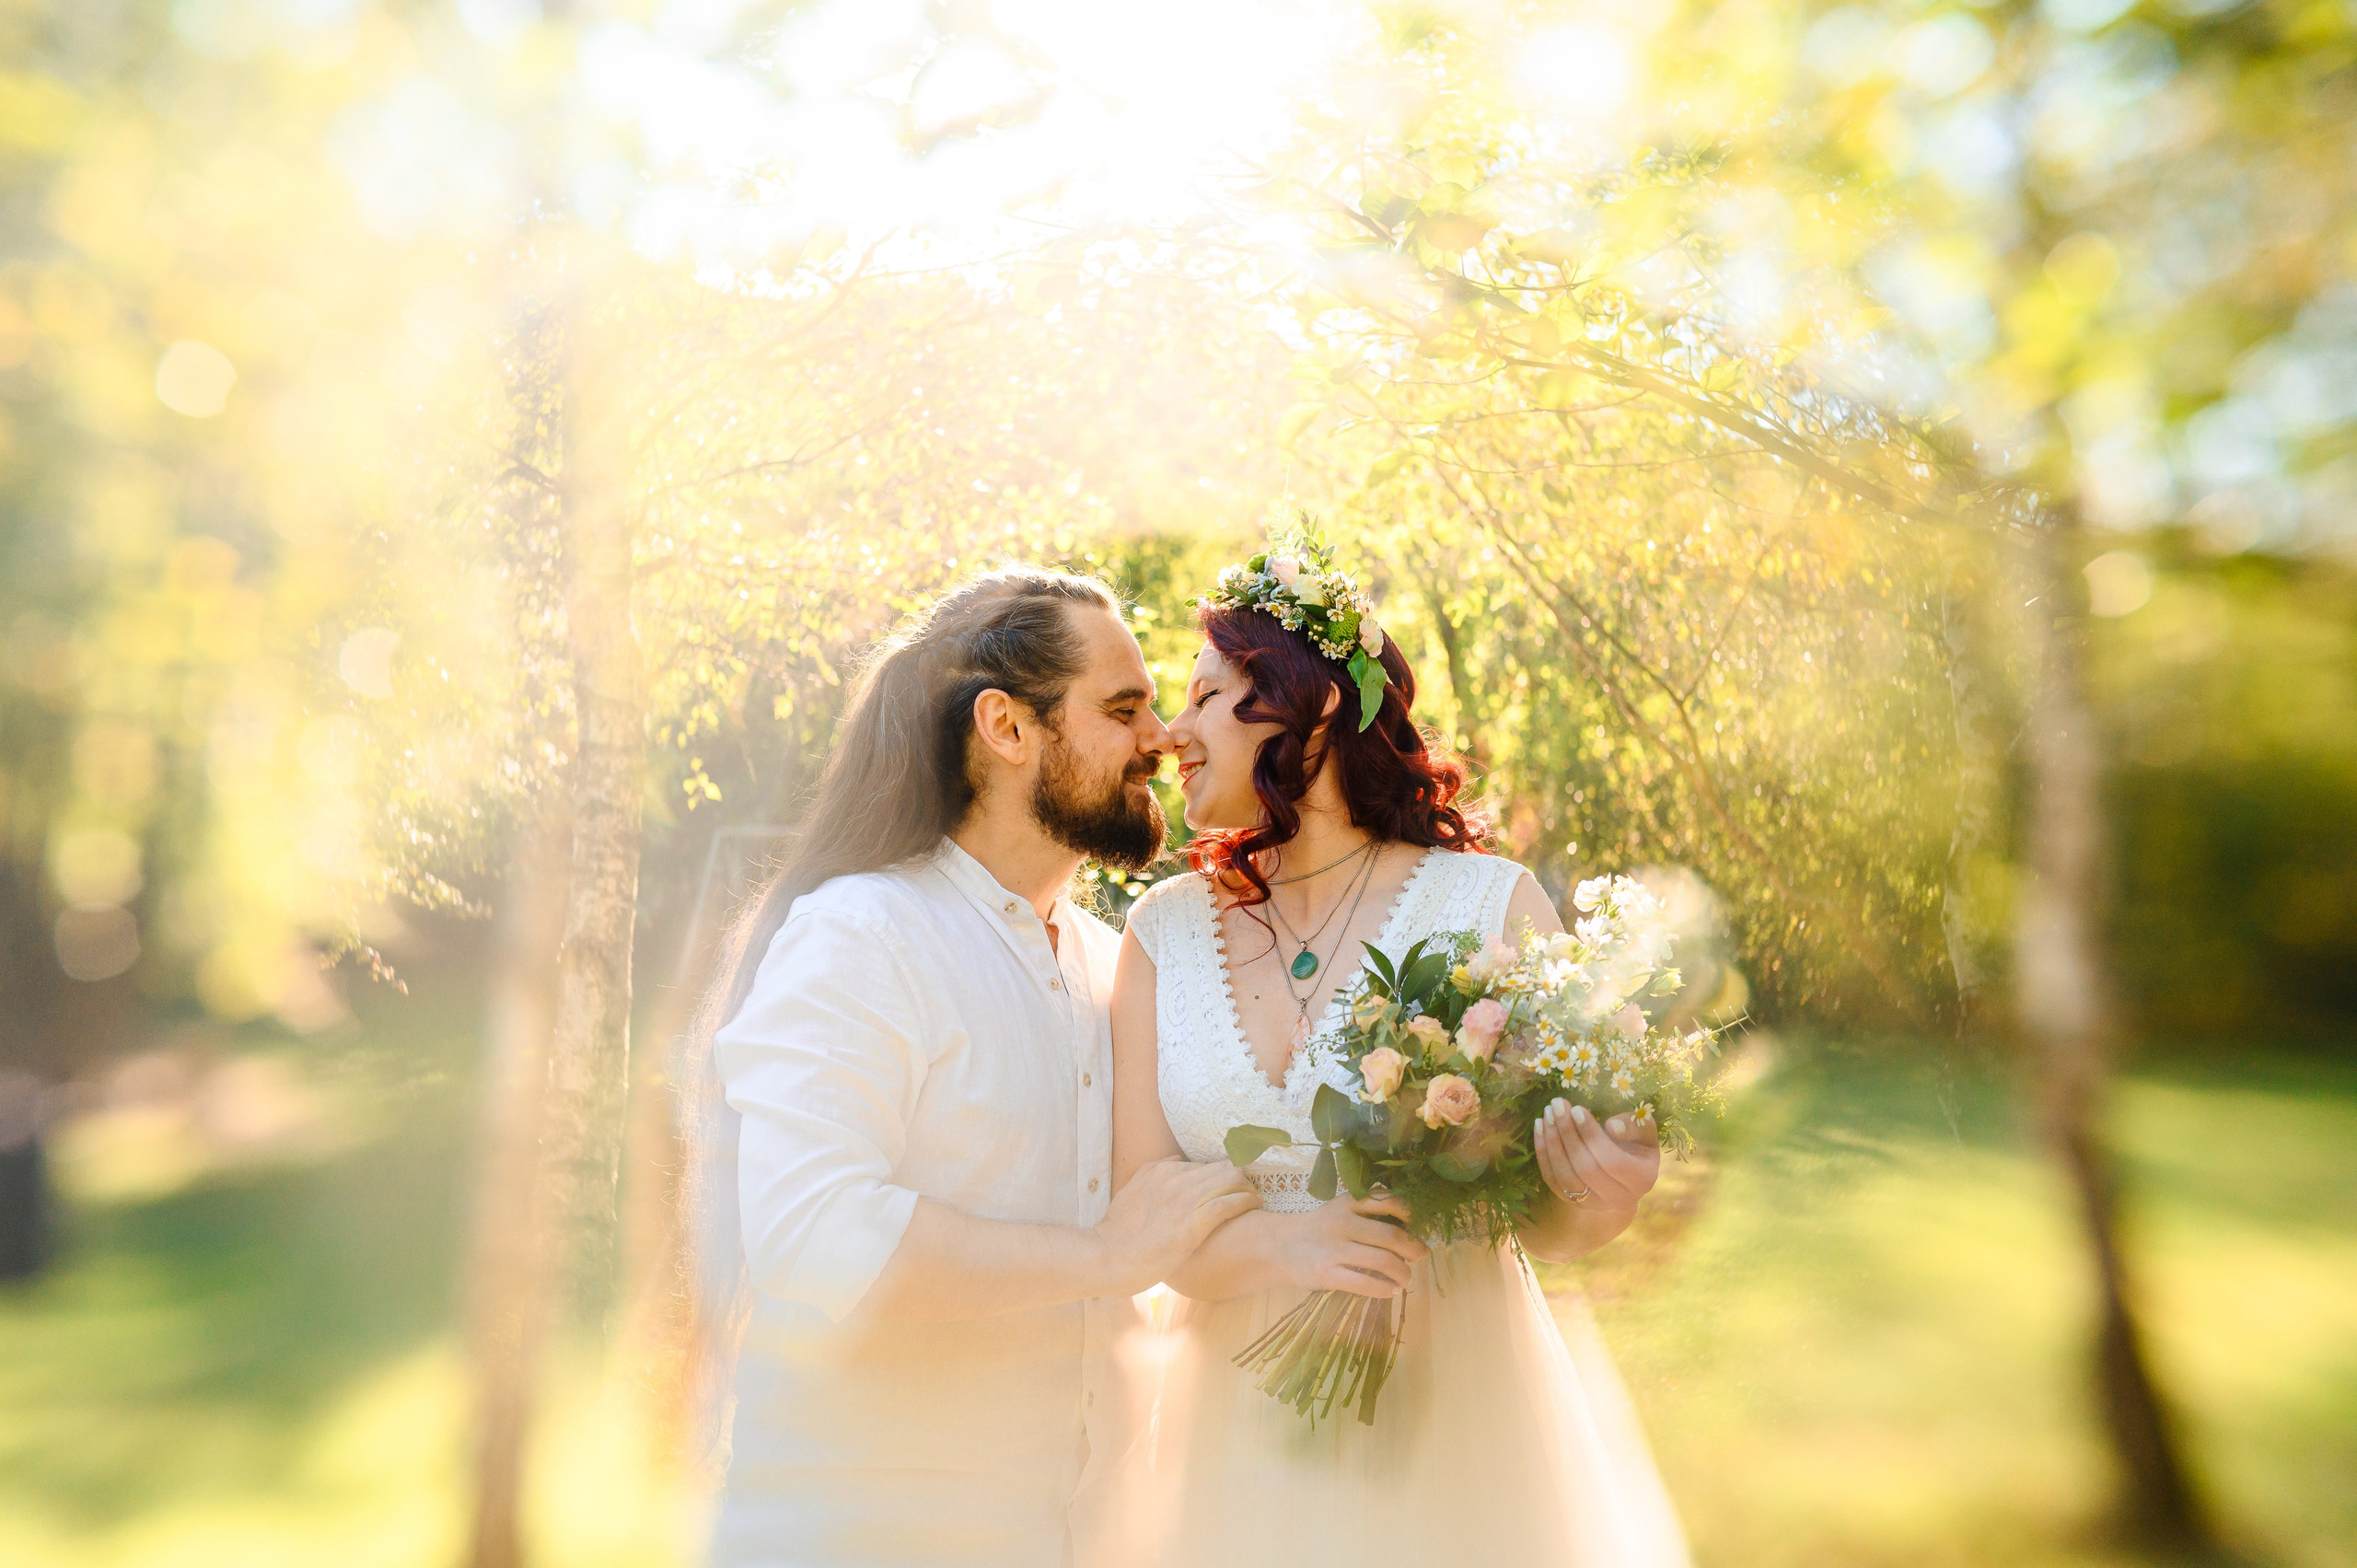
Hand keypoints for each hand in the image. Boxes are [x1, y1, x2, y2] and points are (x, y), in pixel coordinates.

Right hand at [1093, 1158, 1260, 1294]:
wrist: (1108, 1256)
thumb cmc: (1118, 1234)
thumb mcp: (1131, 1193)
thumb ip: (1152, 1176)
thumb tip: (1175, 1163)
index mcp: (1160, 1171)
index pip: (1204, 1164)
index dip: (1221, 1176)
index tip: (1231, 1186)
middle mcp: (1175, 1178)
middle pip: (1223, 1167)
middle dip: (1240, 1179)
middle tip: (1249, 1193)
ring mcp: (1185, 1198)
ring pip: (1231, 1179)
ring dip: (1247, 1189)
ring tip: (1255, 1200)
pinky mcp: (1193, 1222)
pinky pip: (1230, 1203)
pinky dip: (1246, 1202)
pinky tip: (1255, 1206)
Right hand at [1269, 1192, 1429, 1298]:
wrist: (1281, 1246)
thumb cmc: (1321, 1229)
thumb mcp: (1341, 1210)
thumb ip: (1369, 1214)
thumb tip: (1411, 1230)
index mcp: (1349, 1202)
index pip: (1388, 1201)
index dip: (1411, 1214)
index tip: (1421, 1225)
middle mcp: (1342, 1222)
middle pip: (1391, 1235)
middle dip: (1413, 1249)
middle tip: (1419, 1257)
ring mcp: (1333, 1249)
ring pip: (1382, 1260)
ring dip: (1403, 1273)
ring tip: (1406, 1279)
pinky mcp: (1326, 1273)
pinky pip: (1364, 1283)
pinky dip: (1384, 1289)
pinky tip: (1390, 1291)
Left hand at [1533, 1101, 1660, 1231]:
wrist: (1625, 1173)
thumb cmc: (1636, 1143)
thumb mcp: (1644, 1129)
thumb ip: (1633, 1125)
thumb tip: (1611, 1126)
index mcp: (1642, 1179)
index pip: (1612, 1160)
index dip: (1592, 1135)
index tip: (1577, 1109)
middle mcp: (1620, 1199)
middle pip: (1586, 1169)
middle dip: (1568, 1134)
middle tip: (1557, 1105)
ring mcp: (1594, 1204)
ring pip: (1565, 1176)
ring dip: (1552, 1142)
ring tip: (1547, 1113)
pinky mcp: (1574, 1202)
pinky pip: (1552, 1179)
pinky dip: (1543, 1153)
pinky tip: (1540, 1126)